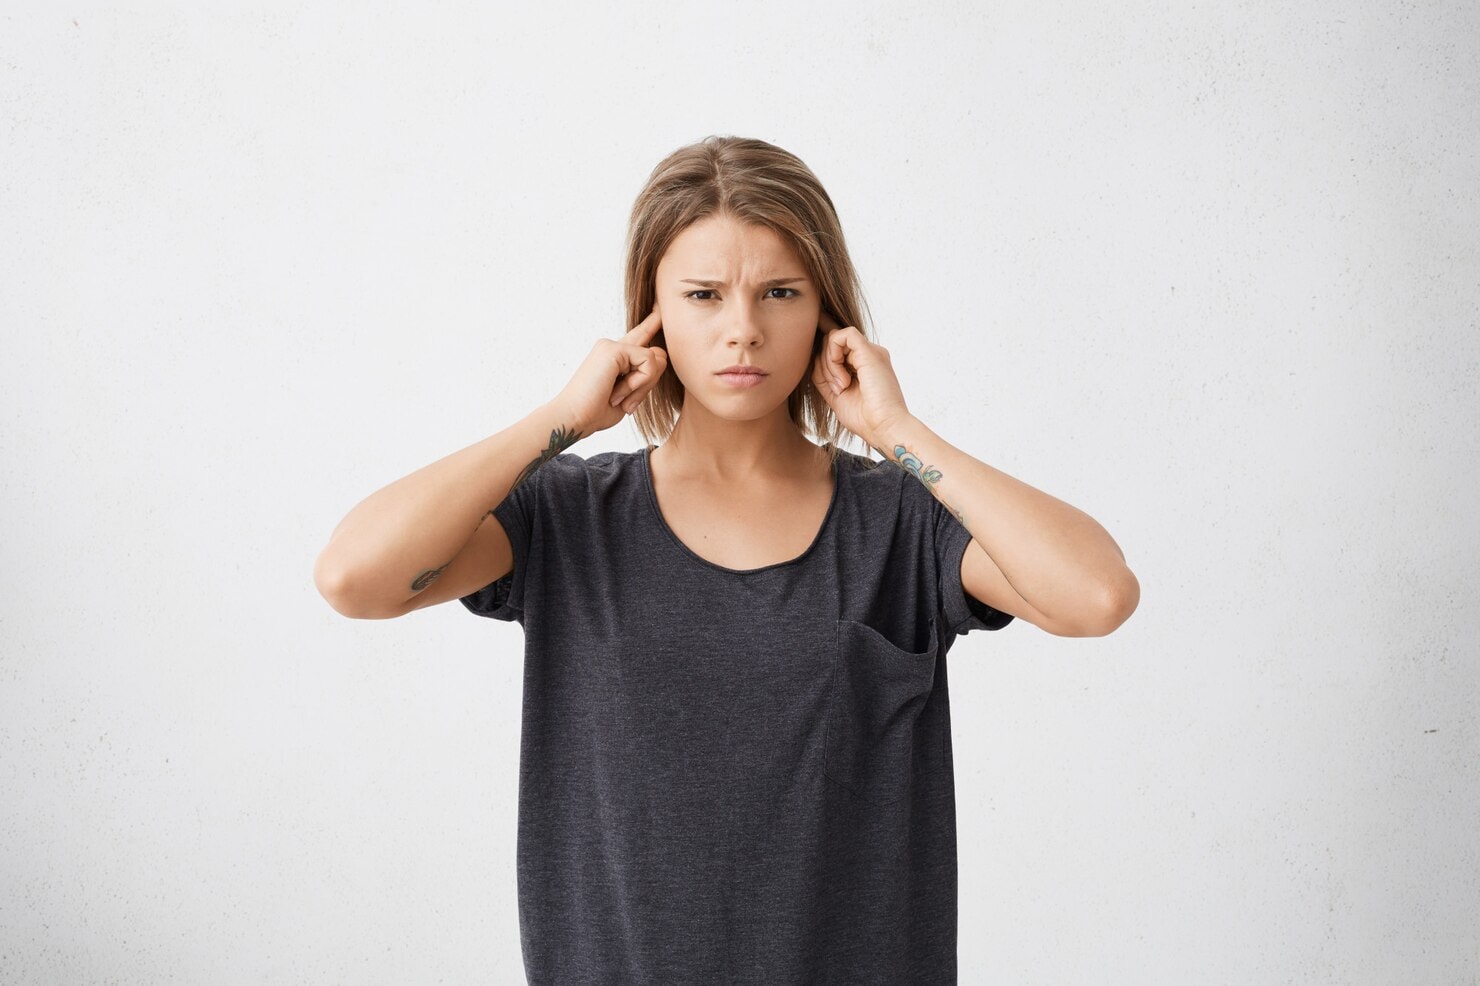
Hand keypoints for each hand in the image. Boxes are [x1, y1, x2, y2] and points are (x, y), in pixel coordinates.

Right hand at [550, 309, 668, 435]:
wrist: (573, 418)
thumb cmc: (596, 412)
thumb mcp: (629, 396)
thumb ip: (646, 376)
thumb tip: (661, 354)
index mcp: (615, 357)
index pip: (640, 335)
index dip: (652, 321)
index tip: (661, 305)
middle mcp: (613, 347)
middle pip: (656, 355)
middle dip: (649, 383)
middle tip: (625, 402)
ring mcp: (612, 345)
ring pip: (654, 359)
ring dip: (642, 386)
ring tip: (618, 397)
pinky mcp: (614, 349)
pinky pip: (648, 362)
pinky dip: (639, 383)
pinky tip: (618, 391)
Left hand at [811, 311, 912, 448]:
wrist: (884, 427)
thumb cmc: (865, 419)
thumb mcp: (835, 395)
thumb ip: (824, 376)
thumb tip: (813, 359)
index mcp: (863, 364)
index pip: (834, 351)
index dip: (824, 366)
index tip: (833, 390)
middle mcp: (868, 355)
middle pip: (831, 343)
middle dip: (825, 366)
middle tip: (837, 389)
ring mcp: (870, 351)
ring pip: (833, 339)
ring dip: (828, 364)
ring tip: (841, 387)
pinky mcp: (869, 350)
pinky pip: (840, 336)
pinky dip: (833, 356)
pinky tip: (842, 377)